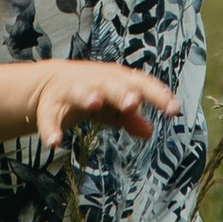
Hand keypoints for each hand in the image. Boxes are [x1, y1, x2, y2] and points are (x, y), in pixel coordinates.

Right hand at [31, 59, 179, 154]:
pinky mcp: (49, 106)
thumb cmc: (94, 92)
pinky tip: (54, 143)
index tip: (173, 110)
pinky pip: (49, 118)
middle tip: (132, 102)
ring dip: (87, 96)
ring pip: (78, 92)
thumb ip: (130, 116)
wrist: (52, 81)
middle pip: (110, 84)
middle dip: (120, 91)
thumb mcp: (114, 104)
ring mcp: (70, 91)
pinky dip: (51, 129)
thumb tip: (149, 132)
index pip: (140, 84)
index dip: (157, 95)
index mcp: (115, 79)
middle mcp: (94, 80)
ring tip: (94, 103)